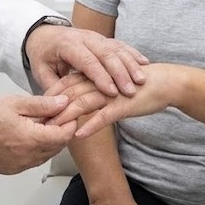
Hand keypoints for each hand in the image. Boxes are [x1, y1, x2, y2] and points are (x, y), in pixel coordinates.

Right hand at [0, 93, 77, 173]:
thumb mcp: (14, 102)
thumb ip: (42, 104)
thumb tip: (63, 102)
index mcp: (31, 139)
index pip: (64, 135)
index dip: (70, 122)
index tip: (67, 111)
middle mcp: (27, 157)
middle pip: (58, 147)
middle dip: (60, 131)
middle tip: (53, 114)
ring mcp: (19, 166)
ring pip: (46, 155)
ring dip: (48, 140)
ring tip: (38, 123)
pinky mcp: (11, 170)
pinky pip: (32, 161)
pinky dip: (36, 149)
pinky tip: (26, 135)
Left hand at [26, 25, 148, 98]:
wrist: (44, 32)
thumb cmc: (44, 54)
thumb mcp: (41, 70)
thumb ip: (52, 86)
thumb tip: (58, 108)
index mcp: (68, 45)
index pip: (86, 60)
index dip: (99, 76)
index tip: (111, 91)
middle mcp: (85, 39)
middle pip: (105, 54)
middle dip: (119, 72)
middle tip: (130, 90)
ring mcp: (97, 39)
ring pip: (116, 50)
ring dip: (129, 66)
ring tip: (139, 82)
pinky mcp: (104, 41)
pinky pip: (121, 46)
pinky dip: (132, 55)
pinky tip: (143, 65)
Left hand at [47, 65, 179, 137]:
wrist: (166, 82)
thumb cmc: (136, 83)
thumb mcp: (109, 83)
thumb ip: (92, 87)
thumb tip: (73, 100)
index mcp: (94, 70)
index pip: (66, 81)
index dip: (51, 95)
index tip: (38, 109)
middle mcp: (100, 77)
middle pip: (70, 92)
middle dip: (53, 108)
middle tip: (38, 123)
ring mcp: (111, 90)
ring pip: (83, 102)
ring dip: (66, 117)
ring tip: (52, 131)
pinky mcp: (123, 102)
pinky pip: (103, 114)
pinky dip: (90, 124)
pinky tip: (78, 134)